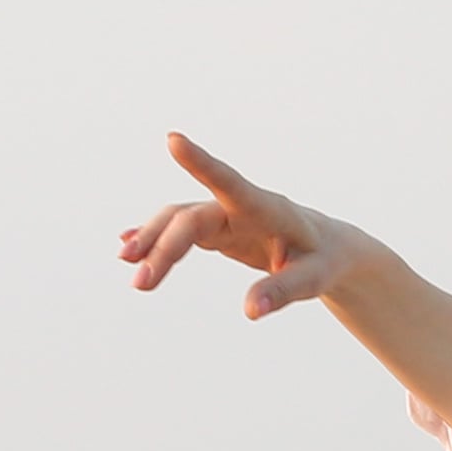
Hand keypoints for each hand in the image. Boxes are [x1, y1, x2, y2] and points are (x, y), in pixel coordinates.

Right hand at [119, 134, 378, 319]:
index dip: (201, 162)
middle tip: (141, 284)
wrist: (326, 249)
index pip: (229, 183)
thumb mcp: (313, 280)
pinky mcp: (218, 229)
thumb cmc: (324, 260)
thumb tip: (250, 311)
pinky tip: (127, 247)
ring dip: (151, 241)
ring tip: (125, 261)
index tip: (173, 139)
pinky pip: (180, 230)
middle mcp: (239, 207)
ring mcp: (225, 216)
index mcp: (266, 209)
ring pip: (179, 221)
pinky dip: (156, 239)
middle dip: (163, 247)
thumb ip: (283, 291)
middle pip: (191, 219)